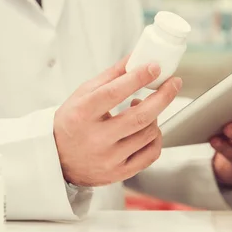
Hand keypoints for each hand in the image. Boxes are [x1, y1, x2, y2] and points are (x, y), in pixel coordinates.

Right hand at [54, 56, 181, 186]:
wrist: (58, 159)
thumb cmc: (72, 122)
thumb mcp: (83, 94)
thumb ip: (111, 76)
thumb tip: (136, 58)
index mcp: (82, 114)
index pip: (113, 93)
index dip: (138, 78)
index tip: (154, 67)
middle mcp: (96, 138)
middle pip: (140, 116)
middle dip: (163, 96)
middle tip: (173, 83)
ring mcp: (109, 158)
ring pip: (148, 134)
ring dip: (155, 116)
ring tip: (146, 107)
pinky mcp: (119, 172)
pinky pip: (151, 154)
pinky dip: (156, 138)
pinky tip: (148, 128)